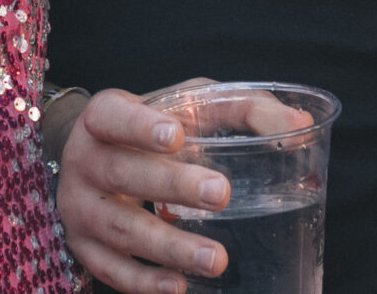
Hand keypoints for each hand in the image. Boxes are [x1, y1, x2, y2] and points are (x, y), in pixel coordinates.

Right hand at [55, 86, 229, 293]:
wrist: (93, 154)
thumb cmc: (154, 125)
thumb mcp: (189, 102)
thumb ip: (242, 108)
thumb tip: (296, 125)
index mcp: (104, 116)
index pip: (113, 116)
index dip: (140, 126)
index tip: (177, 136)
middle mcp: (84, 160)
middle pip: (122, 173)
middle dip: (172, 186)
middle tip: (221, 193)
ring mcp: (80, 207)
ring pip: (122, 228)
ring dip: (170, 246)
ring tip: (216, 258)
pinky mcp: (84, 246)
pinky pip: (111, 269)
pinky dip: (144, 281)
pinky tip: (179, 285)